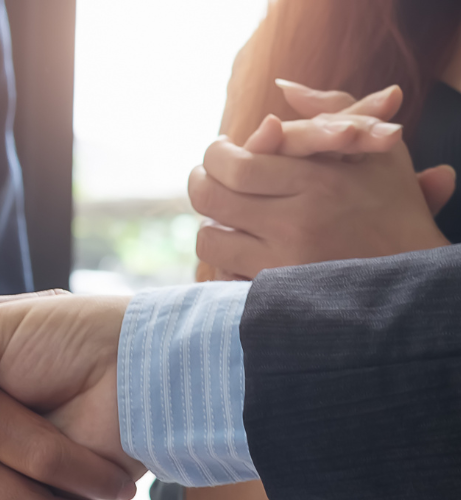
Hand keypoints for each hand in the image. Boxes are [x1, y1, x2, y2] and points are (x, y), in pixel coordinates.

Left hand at [190, 83, 453, 279]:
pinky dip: (225, 262)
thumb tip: (283, 89)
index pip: (235, 165)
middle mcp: (294, 224)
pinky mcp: (274, 298)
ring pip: (209, 242)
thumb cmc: (395, 208)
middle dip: (201, 183)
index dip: (215, 156)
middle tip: (206, 178)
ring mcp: (282, 265)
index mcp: (316, 182)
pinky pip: (223, 277)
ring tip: (226, 218)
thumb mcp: (375, 150)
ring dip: (212, 226)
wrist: (410, 280)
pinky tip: (240, 251)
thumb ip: (330, 111)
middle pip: (211, 199)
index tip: (220, 152)